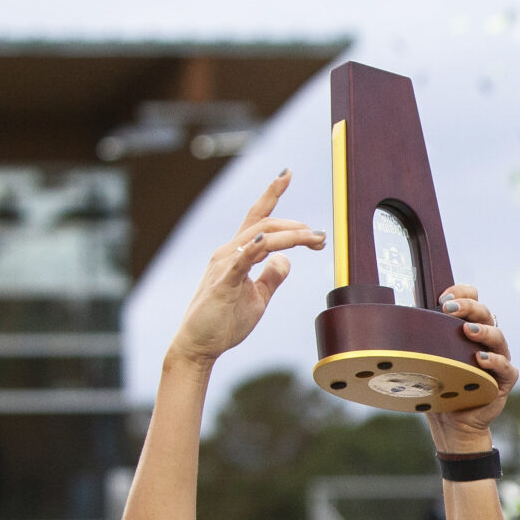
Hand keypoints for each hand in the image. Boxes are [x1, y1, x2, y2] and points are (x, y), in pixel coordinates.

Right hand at [169, 172, 324, 366]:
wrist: (199, 345)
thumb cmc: (225, 321)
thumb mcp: (258, 296)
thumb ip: (272, 276)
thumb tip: (287, 260)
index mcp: (238, 253)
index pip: (258, 217)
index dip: (272, 193)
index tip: (288, 174)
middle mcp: (229, 252)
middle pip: (264, 224)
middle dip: (296, 226)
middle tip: (320, 236)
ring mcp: (224, 265)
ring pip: (259, 238)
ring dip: (290, 236)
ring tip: (312, 238)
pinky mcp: (223, 283)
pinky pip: (240, 261)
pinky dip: (255, 249)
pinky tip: (269, 242)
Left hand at [426, 285, 517, 448]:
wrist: (450, 424)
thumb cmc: (437, 388)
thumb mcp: (422, 359)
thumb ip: (415, 339)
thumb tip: (383, 320)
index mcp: (467, 329)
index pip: (473, 299)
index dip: (462, 292)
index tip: (443, 297)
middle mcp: (485, 341)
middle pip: (486, 313)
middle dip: (468, 306)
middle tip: (448, 308)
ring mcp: (497, 361)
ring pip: (498, 336)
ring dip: (484, 331)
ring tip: (468, 331)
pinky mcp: (503, 382)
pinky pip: (506, 368)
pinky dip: (495, 362)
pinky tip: (481, 359)